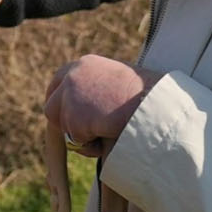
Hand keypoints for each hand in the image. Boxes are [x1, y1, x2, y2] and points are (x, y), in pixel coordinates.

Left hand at [44, 55, 159, 156]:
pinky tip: (113, 136)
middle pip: (52, 107)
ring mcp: (71, 96)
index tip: (63, 115)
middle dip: (65, 124)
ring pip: (64, 127)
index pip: (58, 81)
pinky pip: (77, 142)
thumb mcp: (120, 84)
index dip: (59, 101)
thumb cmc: (150, 96)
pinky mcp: (74, 117)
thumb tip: (88, 110)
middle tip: (85, 134)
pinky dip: (93, 147)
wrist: (159, 104)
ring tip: (112, 131)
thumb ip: (100, 90)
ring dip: (83, 136)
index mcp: (85, 64)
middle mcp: (73, 76)